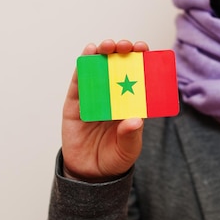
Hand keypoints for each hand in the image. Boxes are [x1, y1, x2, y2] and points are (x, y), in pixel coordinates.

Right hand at [61, 39, 147, 181]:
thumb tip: (135, 120)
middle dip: (122, 51)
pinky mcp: (75, 102)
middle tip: (126, 46)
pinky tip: (89, 52)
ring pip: (98, 68)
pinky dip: (83, 65)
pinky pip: (79, 80)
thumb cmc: (114, 159)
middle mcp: (113, 94)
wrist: (88, 174)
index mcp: (130, 102)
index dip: (141, 60)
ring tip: (107, 45)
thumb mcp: (128, 150)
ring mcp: (94, 96)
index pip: (138, 75)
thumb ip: (131, 135)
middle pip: (118, 65)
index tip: (143, 49)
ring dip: (103, 52)